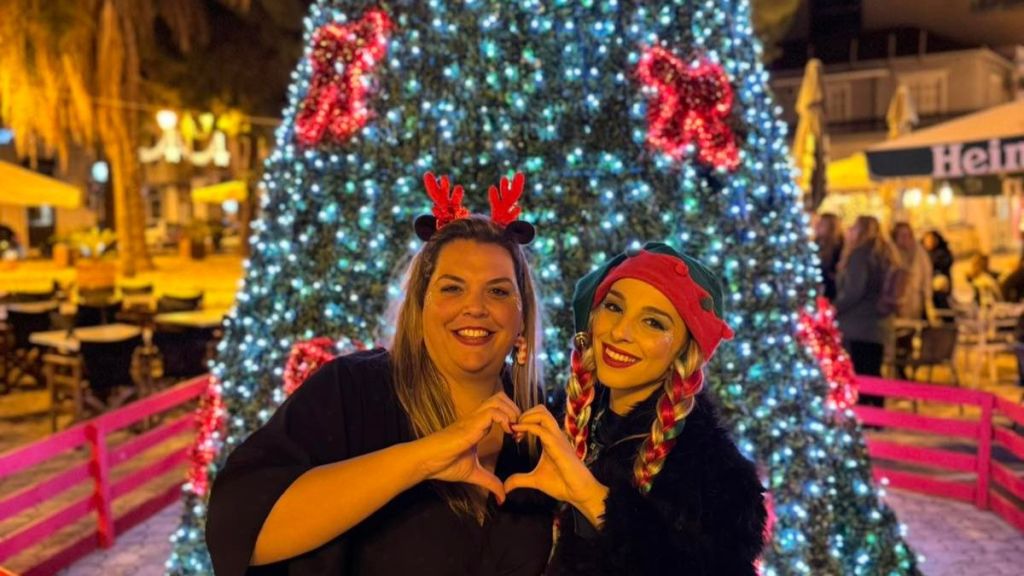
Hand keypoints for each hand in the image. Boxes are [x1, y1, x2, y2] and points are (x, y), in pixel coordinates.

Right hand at [414, 392, 519, 502]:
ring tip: (513, 432)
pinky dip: (504, 418)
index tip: (517, 437)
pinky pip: (493, 411)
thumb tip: (502, 498)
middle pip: (502, 398)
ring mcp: (474, 419)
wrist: (427, 462)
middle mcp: (477, 418)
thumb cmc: (445, 464)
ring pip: (499, 400)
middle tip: (518, 431)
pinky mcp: (471, 424)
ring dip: (511, 413)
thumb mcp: (474, 474)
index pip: (501, 409)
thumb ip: (490, 482)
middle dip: (516, 411)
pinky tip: (507, 433)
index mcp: (479, 426)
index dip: (513, 419)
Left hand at [505, 406, 607, 525]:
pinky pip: (541, 428)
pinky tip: (517, 434)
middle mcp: (554, 434)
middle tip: (513, 429)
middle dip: (523, 414)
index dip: (523, 420)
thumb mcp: (535, 480)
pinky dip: (526, 427)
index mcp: (550, 438)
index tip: (512, 433)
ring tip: (515, 430)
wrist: (579, 492)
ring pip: (542, 413)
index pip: (538, 417)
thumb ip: (520, 480)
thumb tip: (505, 486)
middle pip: (540, 409)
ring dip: (525, 417)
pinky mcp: (557, 445)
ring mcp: (557, 438)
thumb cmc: (562, 484)